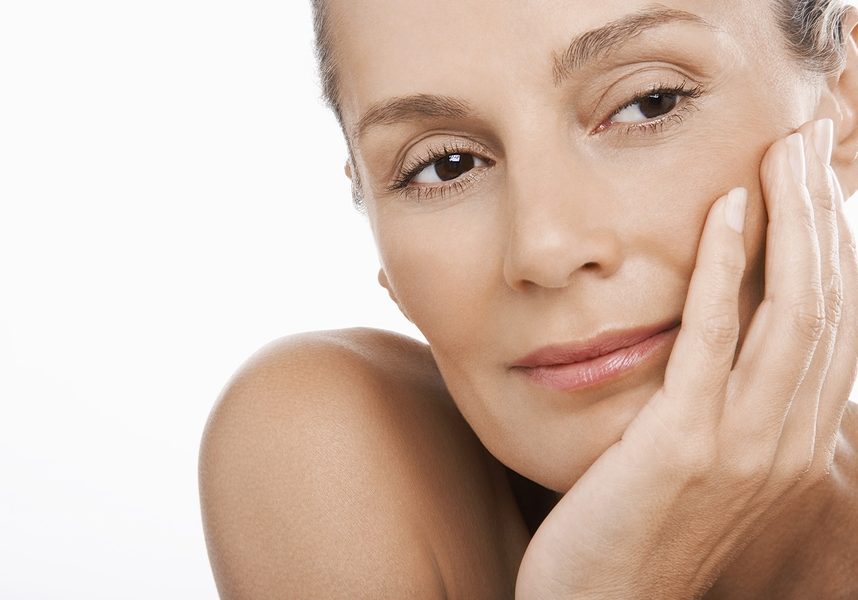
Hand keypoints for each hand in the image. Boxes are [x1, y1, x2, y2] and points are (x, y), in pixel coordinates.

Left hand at [515, 119, 857, 598]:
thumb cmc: (645, 534)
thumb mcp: (704, 470)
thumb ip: (730, 409)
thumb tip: (729, 346)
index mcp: (794, 443)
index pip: (832, 323)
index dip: (835, 244)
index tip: (821, 179)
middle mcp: (786, 441)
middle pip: (823, 303)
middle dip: (822, 212)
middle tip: (808, 137)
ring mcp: (741, 444)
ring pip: (788, 312)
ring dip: (789, 222)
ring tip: (780, 152)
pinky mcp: (684, 445)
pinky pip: (712, 341)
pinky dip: (724, 270)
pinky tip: (725, 210)